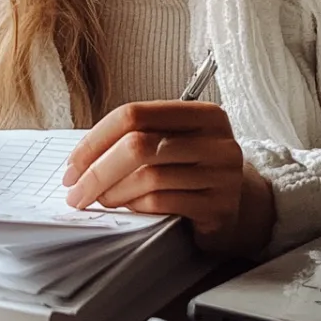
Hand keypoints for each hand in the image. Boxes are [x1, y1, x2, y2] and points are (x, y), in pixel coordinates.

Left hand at [62, 101, 274, 255]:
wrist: (246, 207)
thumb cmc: (197, 169)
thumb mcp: (176, 141)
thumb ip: (140, 136)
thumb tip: (82, 157)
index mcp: (202, 113)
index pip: (135, 113)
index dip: (97, 138)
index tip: (73, 162)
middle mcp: (215, 139)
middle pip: (138, 144)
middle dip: (97, 168)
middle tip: (74, 188)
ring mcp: (221, 173)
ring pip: (148, 175)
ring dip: (112, 190)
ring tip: (97, 199)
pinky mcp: (218, 207)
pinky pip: (162, 202)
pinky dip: (134, 205)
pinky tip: (124, 207)